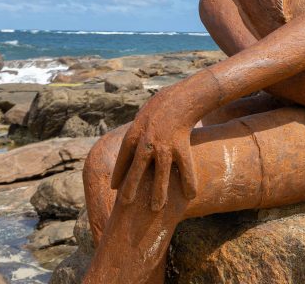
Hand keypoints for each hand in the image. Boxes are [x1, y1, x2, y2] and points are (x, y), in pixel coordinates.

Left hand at [110, 85, 200, 211]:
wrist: (182, 96)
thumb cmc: (162, 104)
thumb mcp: (143, 115)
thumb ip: (138, 131)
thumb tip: (134, 144)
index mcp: (135, 133)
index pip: (123, 158)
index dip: (118, 173)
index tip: (114, 187)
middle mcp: (147, 141)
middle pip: (137, 169)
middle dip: (131, 187)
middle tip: (125, 204)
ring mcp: (164, 145)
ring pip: (160, 174)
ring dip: (159, 192)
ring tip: (157, 208)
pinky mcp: (181, 146)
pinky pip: (185, 168)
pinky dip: (188, 182)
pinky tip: (190, 195)